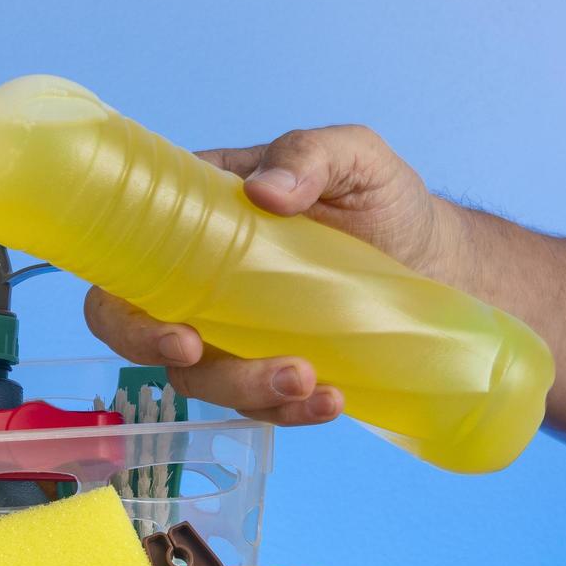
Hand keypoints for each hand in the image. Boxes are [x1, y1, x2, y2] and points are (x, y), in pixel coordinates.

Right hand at [85, 125, 457, 424]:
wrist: (441, 261)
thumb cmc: (384, 200)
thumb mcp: (357, 157)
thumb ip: (311, 153)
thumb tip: (267, 190)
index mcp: (199, 218)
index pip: (128, 262)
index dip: (125, 310)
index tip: (180, 336)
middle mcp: (200, 279)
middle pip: (140, 333)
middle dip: (168, 360)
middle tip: (210, 360)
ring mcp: (232, 330)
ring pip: (201, 378)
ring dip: (246, 390)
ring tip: (310, 382)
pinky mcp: (268, 369)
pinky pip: (257, 405)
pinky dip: (289, 412)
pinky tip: (330, 402)